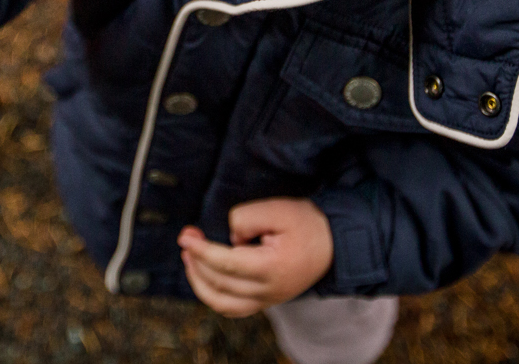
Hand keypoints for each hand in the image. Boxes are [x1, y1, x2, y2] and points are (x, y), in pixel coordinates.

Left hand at [178, 198, 334, 316]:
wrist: (333, 244)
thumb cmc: (307, 224)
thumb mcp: (278, 209)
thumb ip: (247, 218)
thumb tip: (230, 237)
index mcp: (272, 268)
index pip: (226, 264)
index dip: (201, 251)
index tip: (185, 237)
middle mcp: (269, 291)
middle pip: (220, 283)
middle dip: (196, 260)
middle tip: (187, 237)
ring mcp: (268, 300)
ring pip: (222, 303)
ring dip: (199, 282)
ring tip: (189, 258)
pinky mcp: (266, 301)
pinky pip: (233, 308)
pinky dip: (213, 295)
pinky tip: (203, 276)